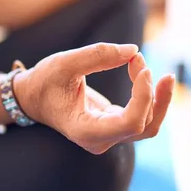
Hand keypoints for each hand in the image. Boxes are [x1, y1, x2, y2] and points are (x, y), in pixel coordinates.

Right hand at [13, 43, 174, 153]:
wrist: (33, 97)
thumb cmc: (44, 82)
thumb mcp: (65, 63)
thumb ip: (98, 55)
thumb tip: (133, 50)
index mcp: (86, 131)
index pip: (130, 123)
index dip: (144, 97)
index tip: (142, 67)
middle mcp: (100, 140)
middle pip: (145, 126)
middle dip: (154, 94)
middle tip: (141, 61)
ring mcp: (109, 136)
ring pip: (148, 125)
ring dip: (157, 97)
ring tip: (152, 68)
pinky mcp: (114, 126)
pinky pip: (141, 116)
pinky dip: (148, 96)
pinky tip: (144, 73)